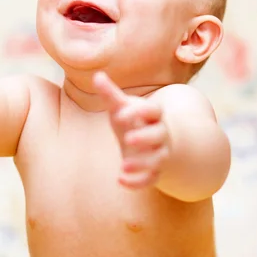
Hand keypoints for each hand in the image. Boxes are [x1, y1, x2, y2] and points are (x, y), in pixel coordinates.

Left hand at [92, 72, 169, 188]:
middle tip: (127, 139)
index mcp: (153, 114)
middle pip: (159, 135)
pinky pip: (152, 178)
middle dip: (145, 138)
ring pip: (158, 159)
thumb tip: (97, 75)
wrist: (149, 139)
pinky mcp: (154, 170)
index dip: (139, 111)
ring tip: (123, 165)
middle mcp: (160, 133)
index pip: (153, 110)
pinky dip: (138, 182)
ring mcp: (159, 152)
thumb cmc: (132, 118)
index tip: (119, 114)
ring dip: (143, 164)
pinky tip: (120, 180)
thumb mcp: (121, 105)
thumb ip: (110, 93)